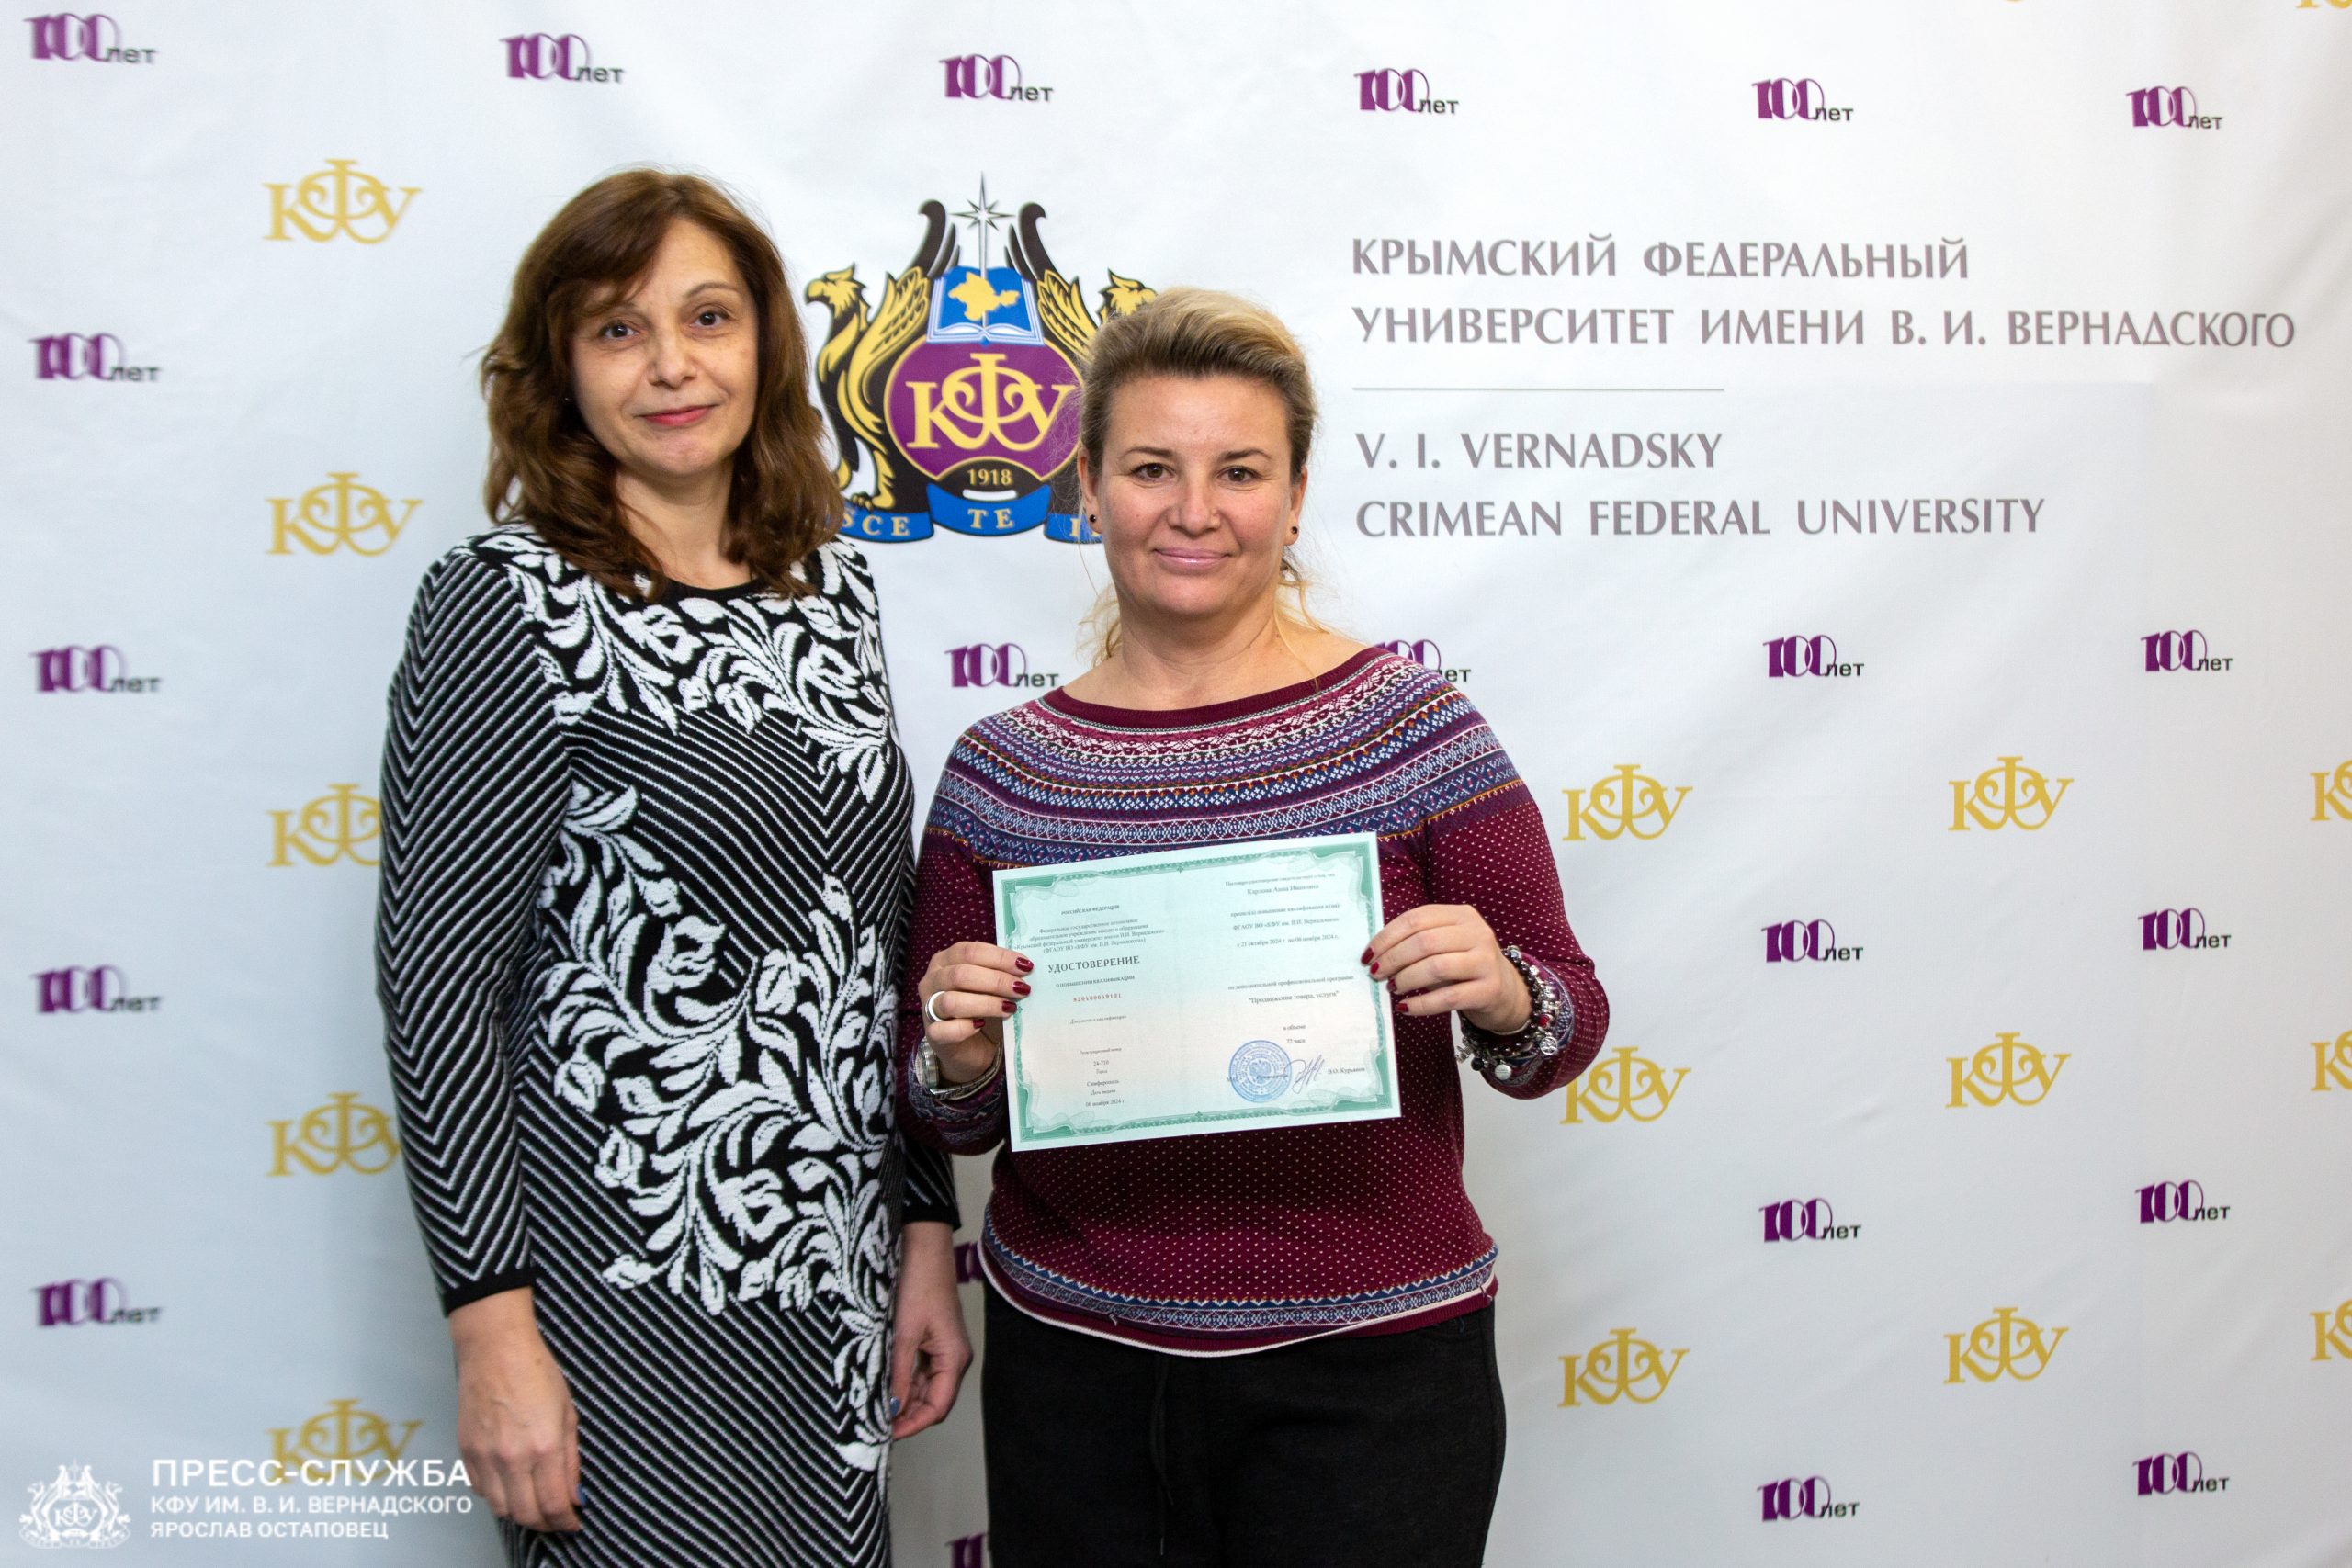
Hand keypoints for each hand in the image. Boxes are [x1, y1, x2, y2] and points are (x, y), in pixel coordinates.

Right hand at [449, 1289, 579, 1532]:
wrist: (496, 1348)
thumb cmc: (536, 1371)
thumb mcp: (568, 1413)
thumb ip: (570, 1458)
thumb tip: (574, 1494)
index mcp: (544, 1446)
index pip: (553, 1505)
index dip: (565, 1522)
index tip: (573, 1522)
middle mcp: (512, 1457)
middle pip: (526, 1515)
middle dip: (545, 1524)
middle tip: (557, 1519)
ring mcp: (485, 1456)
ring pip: (501, 1508)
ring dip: (520, 1513)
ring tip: (535, 1504)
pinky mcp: (466, 1451)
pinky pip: (481, 1489)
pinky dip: (498, 1496)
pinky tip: (511, 1485)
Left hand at [890, 1221, 972, 1438]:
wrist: (923, 1248)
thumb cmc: (918, 1285)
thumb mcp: (903, 1333)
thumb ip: (898, 1374)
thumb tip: (890, 1409)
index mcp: (954, 1358)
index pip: (937, 1407)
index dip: (913, 1424)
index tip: (885, 1434)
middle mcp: (954, 1358)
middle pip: (934, 1401)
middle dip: (908, 1416)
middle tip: (875, 1426)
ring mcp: (945, 1349)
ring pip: (926, 1388)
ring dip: (905, 1400)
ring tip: (876, 1409)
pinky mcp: (934, 1340)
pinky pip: (922, 1371)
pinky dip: (905, 1382)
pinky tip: (885, 1386)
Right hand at [915, 941, 1031, 1085]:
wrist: (970, 1047)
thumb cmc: (981, 1009)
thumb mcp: (989, 986)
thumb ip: (1000, 973)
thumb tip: (1026, 968)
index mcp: (945, 960)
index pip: (969, 951)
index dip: (999, 958)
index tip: (1025, 967)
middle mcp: (932, 980)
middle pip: (961, 974)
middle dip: (996, 980)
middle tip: (1022, 989)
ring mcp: (929, 1008)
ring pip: (952, 1001)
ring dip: (986, 1003)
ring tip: (1010, 1008)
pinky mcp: (933, 1035)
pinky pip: (944, 1030)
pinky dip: (965, 1028)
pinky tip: (981, 1026)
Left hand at [1364, 904, 1530, 1034]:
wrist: (1505, 992)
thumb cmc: (1464, 966)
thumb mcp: (1445, 945)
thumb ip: (1417, 942)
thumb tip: (1375, 954)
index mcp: (1462, 915)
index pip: (1416, 919)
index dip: (1387, 937)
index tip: (1369, 954)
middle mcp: (1477, 933)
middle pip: (1424, 942)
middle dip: (1393, 959)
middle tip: (1377, 973)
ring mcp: (1486, 961)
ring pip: (1436, 968)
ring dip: (1406, 979)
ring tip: (1392, 988)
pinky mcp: (1489, 990)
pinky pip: (1448, 997)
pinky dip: (1421, 1004)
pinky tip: (1405, 1008)